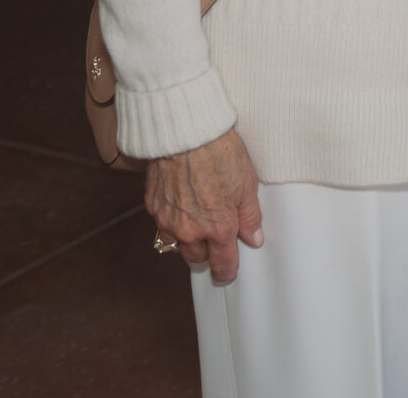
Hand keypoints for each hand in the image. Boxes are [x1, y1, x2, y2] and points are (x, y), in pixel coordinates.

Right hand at [146, 126, 263, 282]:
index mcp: (218, 227)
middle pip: (197, 257)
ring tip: (197, 221)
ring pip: (178, 242)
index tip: (227, 274)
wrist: (185, 132)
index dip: (226, 272)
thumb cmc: (219, 153)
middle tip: (214, 241)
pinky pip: (163, 223)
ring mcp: (168, 219)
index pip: (222, 263)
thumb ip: (250, 216)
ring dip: (188, 239)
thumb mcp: (247, 184)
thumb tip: (254, 238)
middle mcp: (190, 230)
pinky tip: (182, 204)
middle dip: (206, 253)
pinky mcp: (153, 205)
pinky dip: (173, 219)